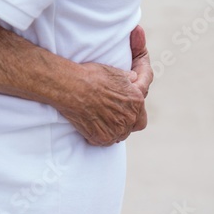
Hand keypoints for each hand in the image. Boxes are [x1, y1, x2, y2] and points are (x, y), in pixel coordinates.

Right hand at [59, 25, 152, 145]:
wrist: (72, 87)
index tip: (123, 112)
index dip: (133, 114)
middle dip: (122, 123)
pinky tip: (90, 126)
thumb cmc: (91, 76)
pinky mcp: (102, 138)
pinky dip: (98, 136)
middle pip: (130, 128)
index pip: (141, 116)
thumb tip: (133, 78)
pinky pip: (103, 141)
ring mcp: (117, 130)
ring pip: (118, 136)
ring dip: (111, 130)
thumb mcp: (114, 72)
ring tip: (98, 120)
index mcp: (136, 101)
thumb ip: (128, 78)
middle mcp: (130, 118)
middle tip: (109, 116)